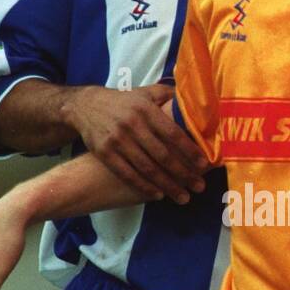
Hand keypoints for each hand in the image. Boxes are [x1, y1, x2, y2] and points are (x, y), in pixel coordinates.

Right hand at [63, 84, 207, 203]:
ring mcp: (117, 140)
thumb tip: (195, 98)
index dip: (189, 150)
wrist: (85, 106)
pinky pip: (127, 174)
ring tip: (183, 197)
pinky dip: (143, 186)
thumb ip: (169, 95)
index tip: (204, 164)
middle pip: (162, 155)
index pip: (172, 133)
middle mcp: (132, 125)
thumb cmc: (123, 101)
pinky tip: (158, 195)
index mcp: (146, 109)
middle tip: (199, 187)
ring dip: (167, 185)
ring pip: (146, 168)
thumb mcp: (145, 92)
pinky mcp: (104, 153)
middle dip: (183, 173)